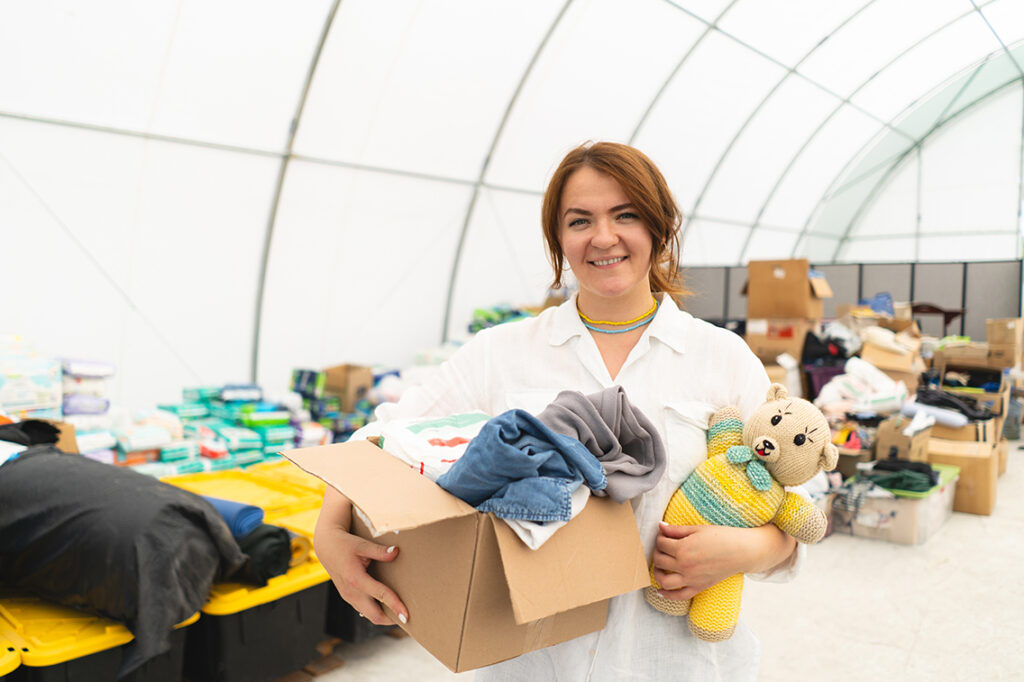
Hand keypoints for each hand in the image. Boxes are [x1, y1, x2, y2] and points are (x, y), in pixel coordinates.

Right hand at [314, 488, 407, 625]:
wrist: (326, 547)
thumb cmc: (344, 544)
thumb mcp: (362, 545)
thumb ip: (380, 551)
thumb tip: (396, 552)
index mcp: (356, 580)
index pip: (381, 596)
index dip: (395, 606)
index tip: (407, 616)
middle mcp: (352, 593)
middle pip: (375, 616)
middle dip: (392, 620)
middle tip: (408, 618)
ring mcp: (349, 597)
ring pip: (369, 615)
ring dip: (384, 616)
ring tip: (400, 613)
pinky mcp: (348, 597)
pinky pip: (364, 610)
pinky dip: (376, 611)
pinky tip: (387, 606)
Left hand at [651, 522, 795, 599]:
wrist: (742, 551)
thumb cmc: (722, 537)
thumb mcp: (697, 529)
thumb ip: (676, 530)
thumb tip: (660, 527)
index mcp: (683, 549)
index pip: (661, 544)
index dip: (660, 538)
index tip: (664, 535)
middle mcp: (684, 566)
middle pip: (660, 561)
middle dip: (657, 552)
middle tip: (662, 547)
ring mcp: (691, 579)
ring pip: (664, 581)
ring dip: (657, 573)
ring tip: (659, 567)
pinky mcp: (699, 587)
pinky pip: (679, 596)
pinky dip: (667, 595)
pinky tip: (660, 591)